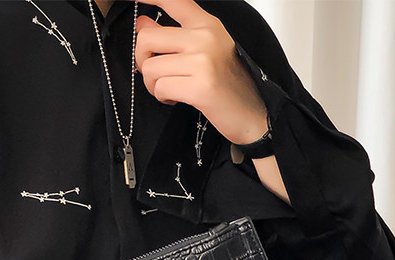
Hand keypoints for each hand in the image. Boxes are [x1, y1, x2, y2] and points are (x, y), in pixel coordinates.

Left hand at [134, 0, 269, 144]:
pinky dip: (163, 96)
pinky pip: (160, 87)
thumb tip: (142, 22)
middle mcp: (205, 37)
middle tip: (156, 73)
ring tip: (171, 88)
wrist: (252, 113)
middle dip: (142, 60)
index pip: (173, 0)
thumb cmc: (227, 84)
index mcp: (207, 24)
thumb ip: (174, 36)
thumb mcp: (204, 51)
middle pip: (147, 38)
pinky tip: (177, 98)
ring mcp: (203, 61)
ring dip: (153, 84)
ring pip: (150, 67)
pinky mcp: (200, 86)